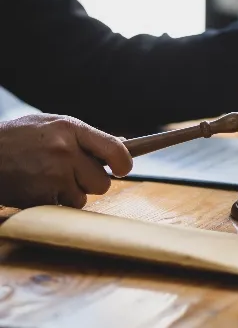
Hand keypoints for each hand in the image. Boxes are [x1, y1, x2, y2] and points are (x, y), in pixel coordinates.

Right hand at [0, 114, 132, 208]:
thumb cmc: (18, 138)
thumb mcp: (51, 125)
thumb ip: (85, 136)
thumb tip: (123, 144)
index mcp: (70, 129)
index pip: (115, 149)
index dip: (124, 163)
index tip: (123, 169)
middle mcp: (65, 151)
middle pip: (102, 182)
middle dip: (91, 182)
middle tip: (73, 175)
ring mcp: (52, 175)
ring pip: (83, 198)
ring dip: (71, 194)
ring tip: (49, 179)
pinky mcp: (40, 196)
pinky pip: (63, 207)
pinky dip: (54, 202)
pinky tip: (38, 187)